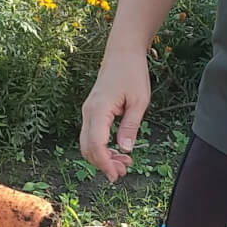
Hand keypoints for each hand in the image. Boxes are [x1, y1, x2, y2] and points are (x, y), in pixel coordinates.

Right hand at [78, 50, 150, 182]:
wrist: (122, 52)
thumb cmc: (132, 73)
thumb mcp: (139, 101)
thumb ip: (130, 126)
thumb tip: (125, 150)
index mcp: (99, 110)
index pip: (96, 144)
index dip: (104, 163)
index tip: (116, 174)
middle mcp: (88, 112)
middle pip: (87, 148)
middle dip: (103, 164)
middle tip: (123, 172)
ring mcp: (88, 111)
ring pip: (88, 143)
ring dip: (102, 157)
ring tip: (124, 163)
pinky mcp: (92, 111)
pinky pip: (92, 135)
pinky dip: (102, 147)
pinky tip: (118, 151)